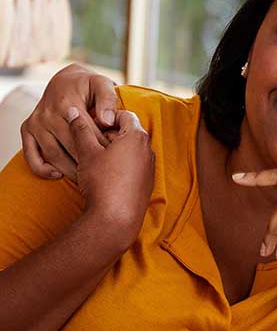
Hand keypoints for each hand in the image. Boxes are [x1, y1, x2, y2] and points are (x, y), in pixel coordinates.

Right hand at [21, 64, 117, 179]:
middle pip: (70, 145)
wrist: (64, 81)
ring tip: (86, 179)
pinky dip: (42, 169)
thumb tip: (107, 121)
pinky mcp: (26, 130)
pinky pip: (30, 155)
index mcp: (67, 103)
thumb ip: (108, 100)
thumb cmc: (88, 86)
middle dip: (88, 161)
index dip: (102, 146)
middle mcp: (47, 113)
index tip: (115, 158)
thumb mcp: (102, 84)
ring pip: (52, 154)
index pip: (87, 131)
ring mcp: (35, 123)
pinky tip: (58, 175)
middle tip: (104, 175)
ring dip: (69, 170)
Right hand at [67, 107, 154, 246]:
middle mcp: (148, 149)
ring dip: (113, 151)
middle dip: (108, 135)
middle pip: (127, 132)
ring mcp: (150, 166)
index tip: (90, 126)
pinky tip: (104, 176)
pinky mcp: (147, 181)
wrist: (115, 218)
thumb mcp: (87, 152)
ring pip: (130, 150)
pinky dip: (120, 165)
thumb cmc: (102, 182)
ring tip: (94, 161)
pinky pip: (134, 166)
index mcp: (137, 136)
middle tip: (89, 145)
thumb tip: (73, 112)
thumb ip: (81, 129)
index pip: (123, 115)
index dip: (105, 118)